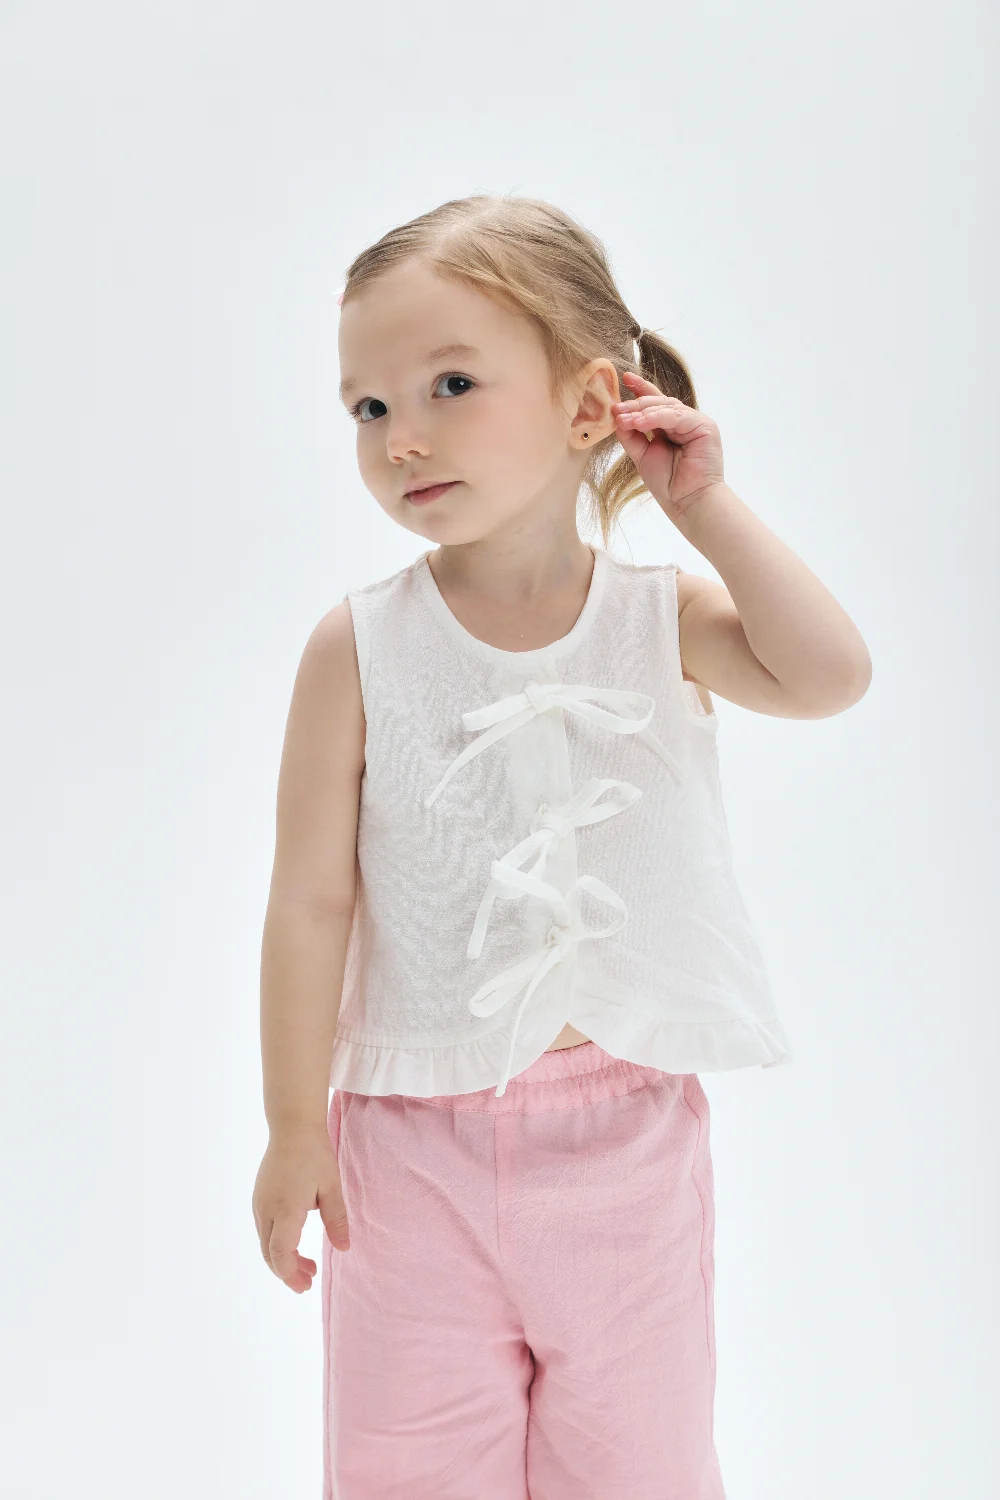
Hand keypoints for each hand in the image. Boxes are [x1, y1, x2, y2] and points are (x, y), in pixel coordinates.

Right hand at [252, 1125, 350, 1293]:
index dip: (291, 1273)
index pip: (280, 1253)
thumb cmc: (314, 1155)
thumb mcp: (331, 1186)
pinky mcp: (258, 1199)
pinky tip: (295, 1245)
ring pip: (265, 1244)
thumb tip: (344, 1248)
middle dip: (287, 1273)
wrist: (292, 1127)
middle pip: (269, 1254)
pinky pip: (264, 1231)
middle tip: (308, 1282)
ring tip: (308, 1267)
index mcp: (285, 1208)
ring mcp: (258, 1204)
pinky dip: (277, 1245)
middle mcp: (265, 1209)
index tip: (306, 1283)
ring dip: (283, 1259)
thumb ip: (336, 1219)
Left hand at [612, 371, 726, 520]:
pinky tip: (641, 422)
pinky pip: (678, 415)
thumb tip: (617, 416)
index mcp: (671, 427)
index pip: (655, 403)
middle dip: (636, 404)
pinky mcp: (705, 426)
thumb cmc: (668, 484)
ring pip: (667, 406)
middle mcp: (684, 422)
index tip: (624, 379)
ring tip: (624, 418)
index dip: (640, 390)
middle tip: (617, 409)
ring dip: (643, 411)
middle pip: (659, 402)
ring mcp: (696, 423)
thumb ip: (631, 435)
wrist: (686, 502)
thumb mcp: (642, 455)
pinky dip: (658, 417)